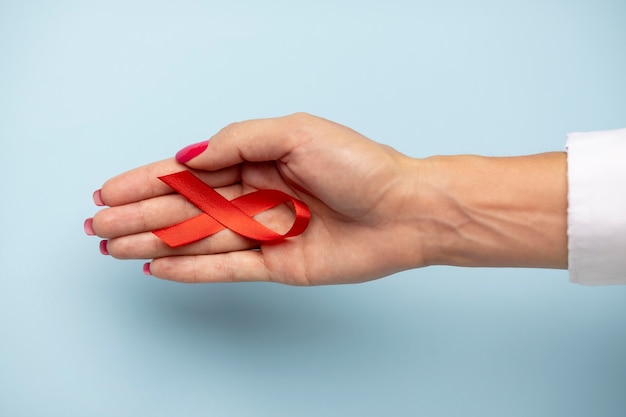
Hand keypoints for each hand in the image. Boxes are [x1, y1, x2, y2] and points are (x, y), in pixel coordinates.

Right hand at [87, 113, 426, 284]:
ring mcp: (264, 231)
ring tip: (114, 247)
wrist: (403, 210)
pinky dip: (191, 269)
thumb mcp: (295, 132)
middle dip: (139, 216)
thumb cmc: (358, 165)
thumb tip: (189, 158)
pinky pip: (226, 266)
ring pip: (198, 238)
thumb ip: (238, 142)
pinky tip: (159, 269)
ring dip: (154, 243)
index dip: (146, 181)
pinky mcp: (277, 263)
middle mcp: (256, 196)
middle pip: (185, 208)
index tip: (109, 190)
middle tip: (98, 224)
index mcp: (257, 161)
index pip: (189, 174)